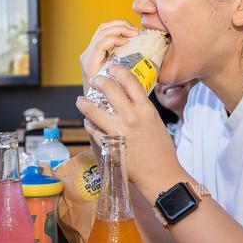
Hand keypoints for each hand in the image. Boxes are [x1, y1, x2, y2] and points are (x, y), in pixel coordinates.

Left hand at [76, 64, 183, 197]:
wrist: (161, 175)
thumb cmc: (162, 150)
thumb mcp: (156, 122)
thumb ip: (141, 109)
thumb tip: (127, 97)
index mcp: (146, 110)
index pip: (130, 81)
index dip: (118, 70)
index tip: (112, 66)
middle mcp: (131, 117)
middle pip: (109, 89)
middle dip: (99, 81)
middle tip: (95, 79)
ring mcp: (118, 132)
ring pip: (93, 110)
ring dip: (84, 103)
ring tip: (80, 100)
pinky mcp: (108, 146)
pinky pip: (92, 130)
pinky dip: (89, 124)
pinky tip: (88, 122)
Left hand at [80, 20, 137, 91]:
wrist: (93, 102)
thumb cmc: (104, 98)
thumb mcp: (113, 88)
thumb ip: (120, 77)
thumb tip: (137, 68)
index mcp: (90, 63)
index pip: (100, 44)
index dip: (114, 39)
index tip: (128, 41)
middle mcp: (87, 55)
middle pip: (101, 31)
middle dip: (120, 27)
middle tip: (135, 32)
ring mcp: (90, 51)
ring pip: (103, 29)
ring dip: (119, 25)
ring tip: (134, 30)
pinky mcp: (95, 49)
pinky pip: (105, 33)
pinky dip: (118, 29)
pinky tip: (129, 33)